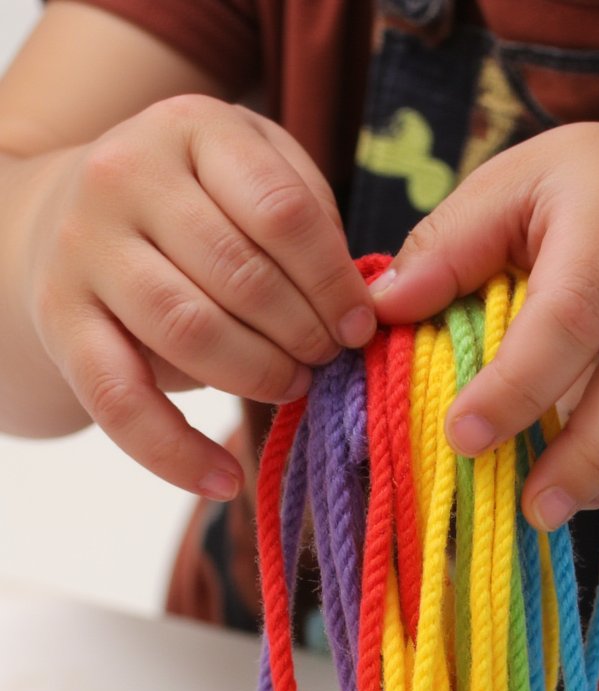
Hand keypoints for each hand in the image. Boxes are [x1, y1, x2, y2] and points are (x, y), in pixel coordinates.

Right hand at [23, 96, 374, 495]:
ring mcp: (85, 249)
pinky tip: (225, 480)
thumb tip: (364, 309)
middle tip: (326, 360)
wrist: (69, 218)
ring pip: (188, 331)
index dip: (332, 281)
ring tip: (291, 387)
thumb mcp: (254, 176)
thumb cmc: (195, 205)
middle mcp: (126, 177)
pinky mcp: (61, 322)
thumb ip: (309, 223)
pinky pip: (120, 402)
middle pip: (238, 276)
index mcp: (192, 129)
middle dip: (301, 333)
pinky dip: (176, 454)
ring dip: (257, 375)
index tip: (361, 326)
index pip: (281, 211)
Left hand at [371, 123, 598, 526]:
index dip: (516, 383)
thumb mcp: (514, 191)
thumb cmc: (581, 198)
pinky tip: (586, 493)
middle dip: (581, 448)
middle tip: (523, 504)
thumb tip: (380, 310)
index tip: (462, 437)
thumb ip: (449, 248)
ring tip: (546, 511)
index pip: (569, 310)